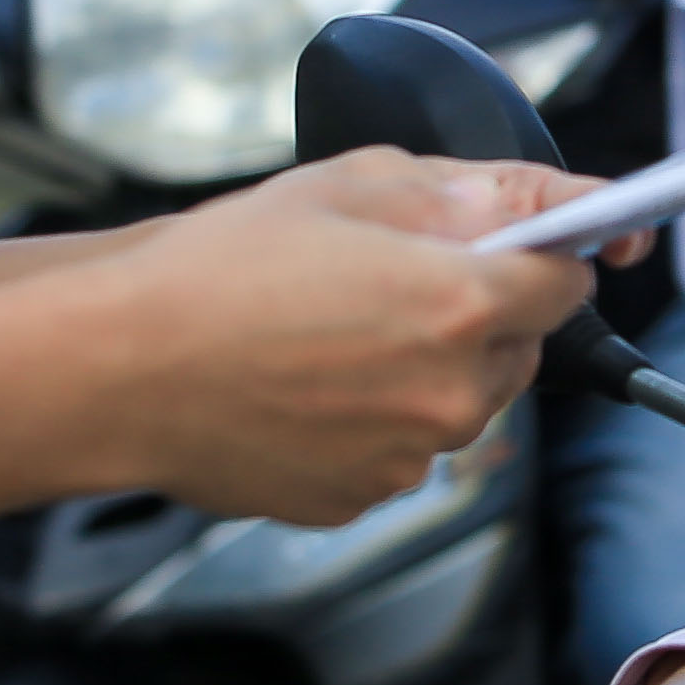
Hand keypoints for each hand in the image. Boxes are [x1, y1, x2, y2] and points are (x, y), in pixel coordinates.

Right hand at [95, 155, 593, 524]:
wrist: (118, 367)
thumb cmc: (212, 273)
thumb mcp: (344, 186)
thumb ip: (453, 193)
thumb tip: (517, 204)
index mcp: (459, 304)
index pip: (566, 283)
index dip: (550, 257)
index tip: (534, 249)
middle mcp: (448, 393)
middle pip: (518, 350)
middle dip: (481, 314)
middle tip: (397, 283)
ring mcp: (407, 457)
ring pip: (458, 406)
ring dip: (427, 372)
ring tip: (334, 335)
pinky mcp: (360, 498)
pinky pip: (400, 452)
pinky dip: (375, 421)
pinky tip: (307, 385)